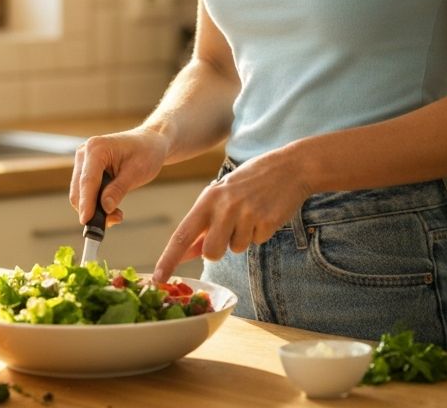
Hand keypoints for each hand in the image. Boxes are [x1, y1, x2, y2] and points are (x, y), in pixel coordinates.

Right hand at [70, 129, 170, 225]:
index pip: (87, 180)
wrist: (149, 143)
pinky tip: (111, 208)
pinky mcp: (86, 169)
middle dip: (92, 209)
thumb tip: (105, 208)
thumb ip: (119, 190)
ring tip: (116, 215)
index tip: (86, 221)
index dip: (86, 203)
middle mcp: (84, 153)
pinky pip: (85, 192)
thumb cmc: (146, 153)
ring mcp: (83, 161)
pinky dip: (95, 204)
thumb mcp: (136, 172)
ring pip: (80, 194)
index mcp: (96, 148)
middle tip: (114, 221)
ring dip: (94, 209)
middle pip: (79, 190)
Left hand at [151, 148, 310, 282]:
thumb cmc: (249, 182)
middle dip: (218, 249)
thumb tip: (186, 252)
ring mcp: (246, 214)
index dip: (169, 259)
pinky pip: (257, 242)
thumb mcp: (222, 195)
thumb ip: (204, 223)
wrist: (289, 167)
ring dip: (243, 237)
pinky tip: (265, 212)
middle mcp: (224, 206)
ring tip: (251, 213)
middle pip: (211, 252)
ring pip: (236, 249)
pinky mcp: (266, 222)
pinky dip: (260, 232)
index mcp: (208, 198)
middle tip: (230, 229)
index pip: (182, 234)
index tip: (158, 279)